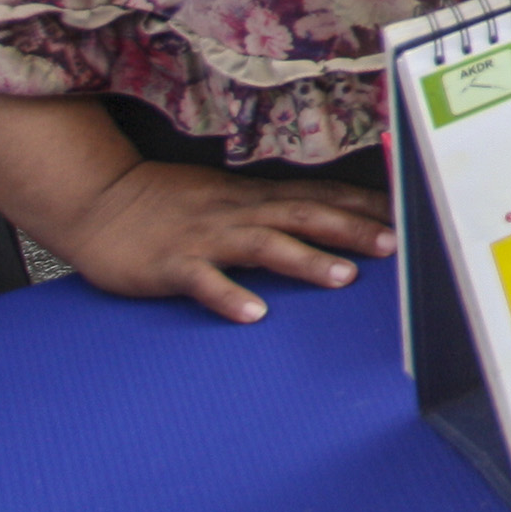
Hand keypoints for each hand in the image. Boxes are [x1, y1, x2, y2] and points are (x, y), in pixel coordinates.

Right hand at [45, 158, 393, 323]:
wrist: (99, 201)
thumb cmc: (169, 204)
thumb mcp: (228, 198)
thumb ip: (272, 210)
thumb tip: (325, 221)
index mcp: (254, 199)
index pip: (320, 197)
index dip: (365, 207)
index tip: (410, 216)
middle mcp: (237, 213)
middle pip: (304, 216)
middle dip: (352, 229)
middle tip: (397, 244)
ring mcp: (205, 238)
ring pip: (263, 245)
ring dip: (306, 259)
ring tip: (344, 277)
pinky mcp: (171, 266)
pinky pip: (203, 281)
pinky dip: (229, 296)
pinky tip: (254, 314)